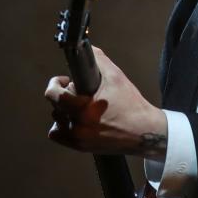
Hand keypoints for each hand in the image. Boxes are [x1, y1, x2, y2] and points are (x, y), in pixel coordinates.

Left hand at [45, 45, 168, 159]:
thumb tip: (86, 49)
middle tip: (79, 92)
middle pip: (55, 106)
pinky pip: (58, 135)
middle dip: (65, 95)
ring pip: (56, 120)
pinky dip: (63, 126)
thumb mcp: (116, 77)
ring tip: (80, 107)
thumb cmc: (131, 104)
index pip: (53, 95)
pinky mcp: (80, 147)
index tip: (64, 80)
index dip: (56, 83)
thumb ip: (98, 60)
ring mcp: (78, 139)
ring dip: (64, 111)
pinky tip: (75, 120)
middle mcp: (78, 127)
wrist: (143, 131)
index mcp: (84, 109)